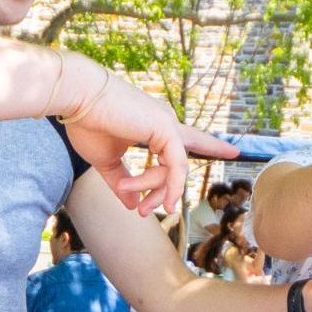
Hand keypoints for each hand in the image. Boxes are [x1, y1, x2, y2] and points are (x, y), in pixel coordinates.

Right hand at [60, 61, 237, 215]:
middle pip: (179, 164)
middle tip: (147, 212)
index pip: (188, 138)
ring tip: (135, 203)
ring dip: (153, 191)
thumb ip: (122, 182)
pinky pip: (176, 166)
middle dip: (168, 191)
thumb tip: (132, 204)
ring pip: (174, 170)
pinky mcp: (165, 129)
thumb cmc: (87, 124)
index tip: (234, 150)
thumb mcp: (106, 160)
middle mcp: (165, 122)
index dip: (211, 145)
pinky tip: (162, 202)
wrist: (77, 98)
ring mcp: (167, 124)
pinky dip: (167, 186)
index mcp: (153, 125)